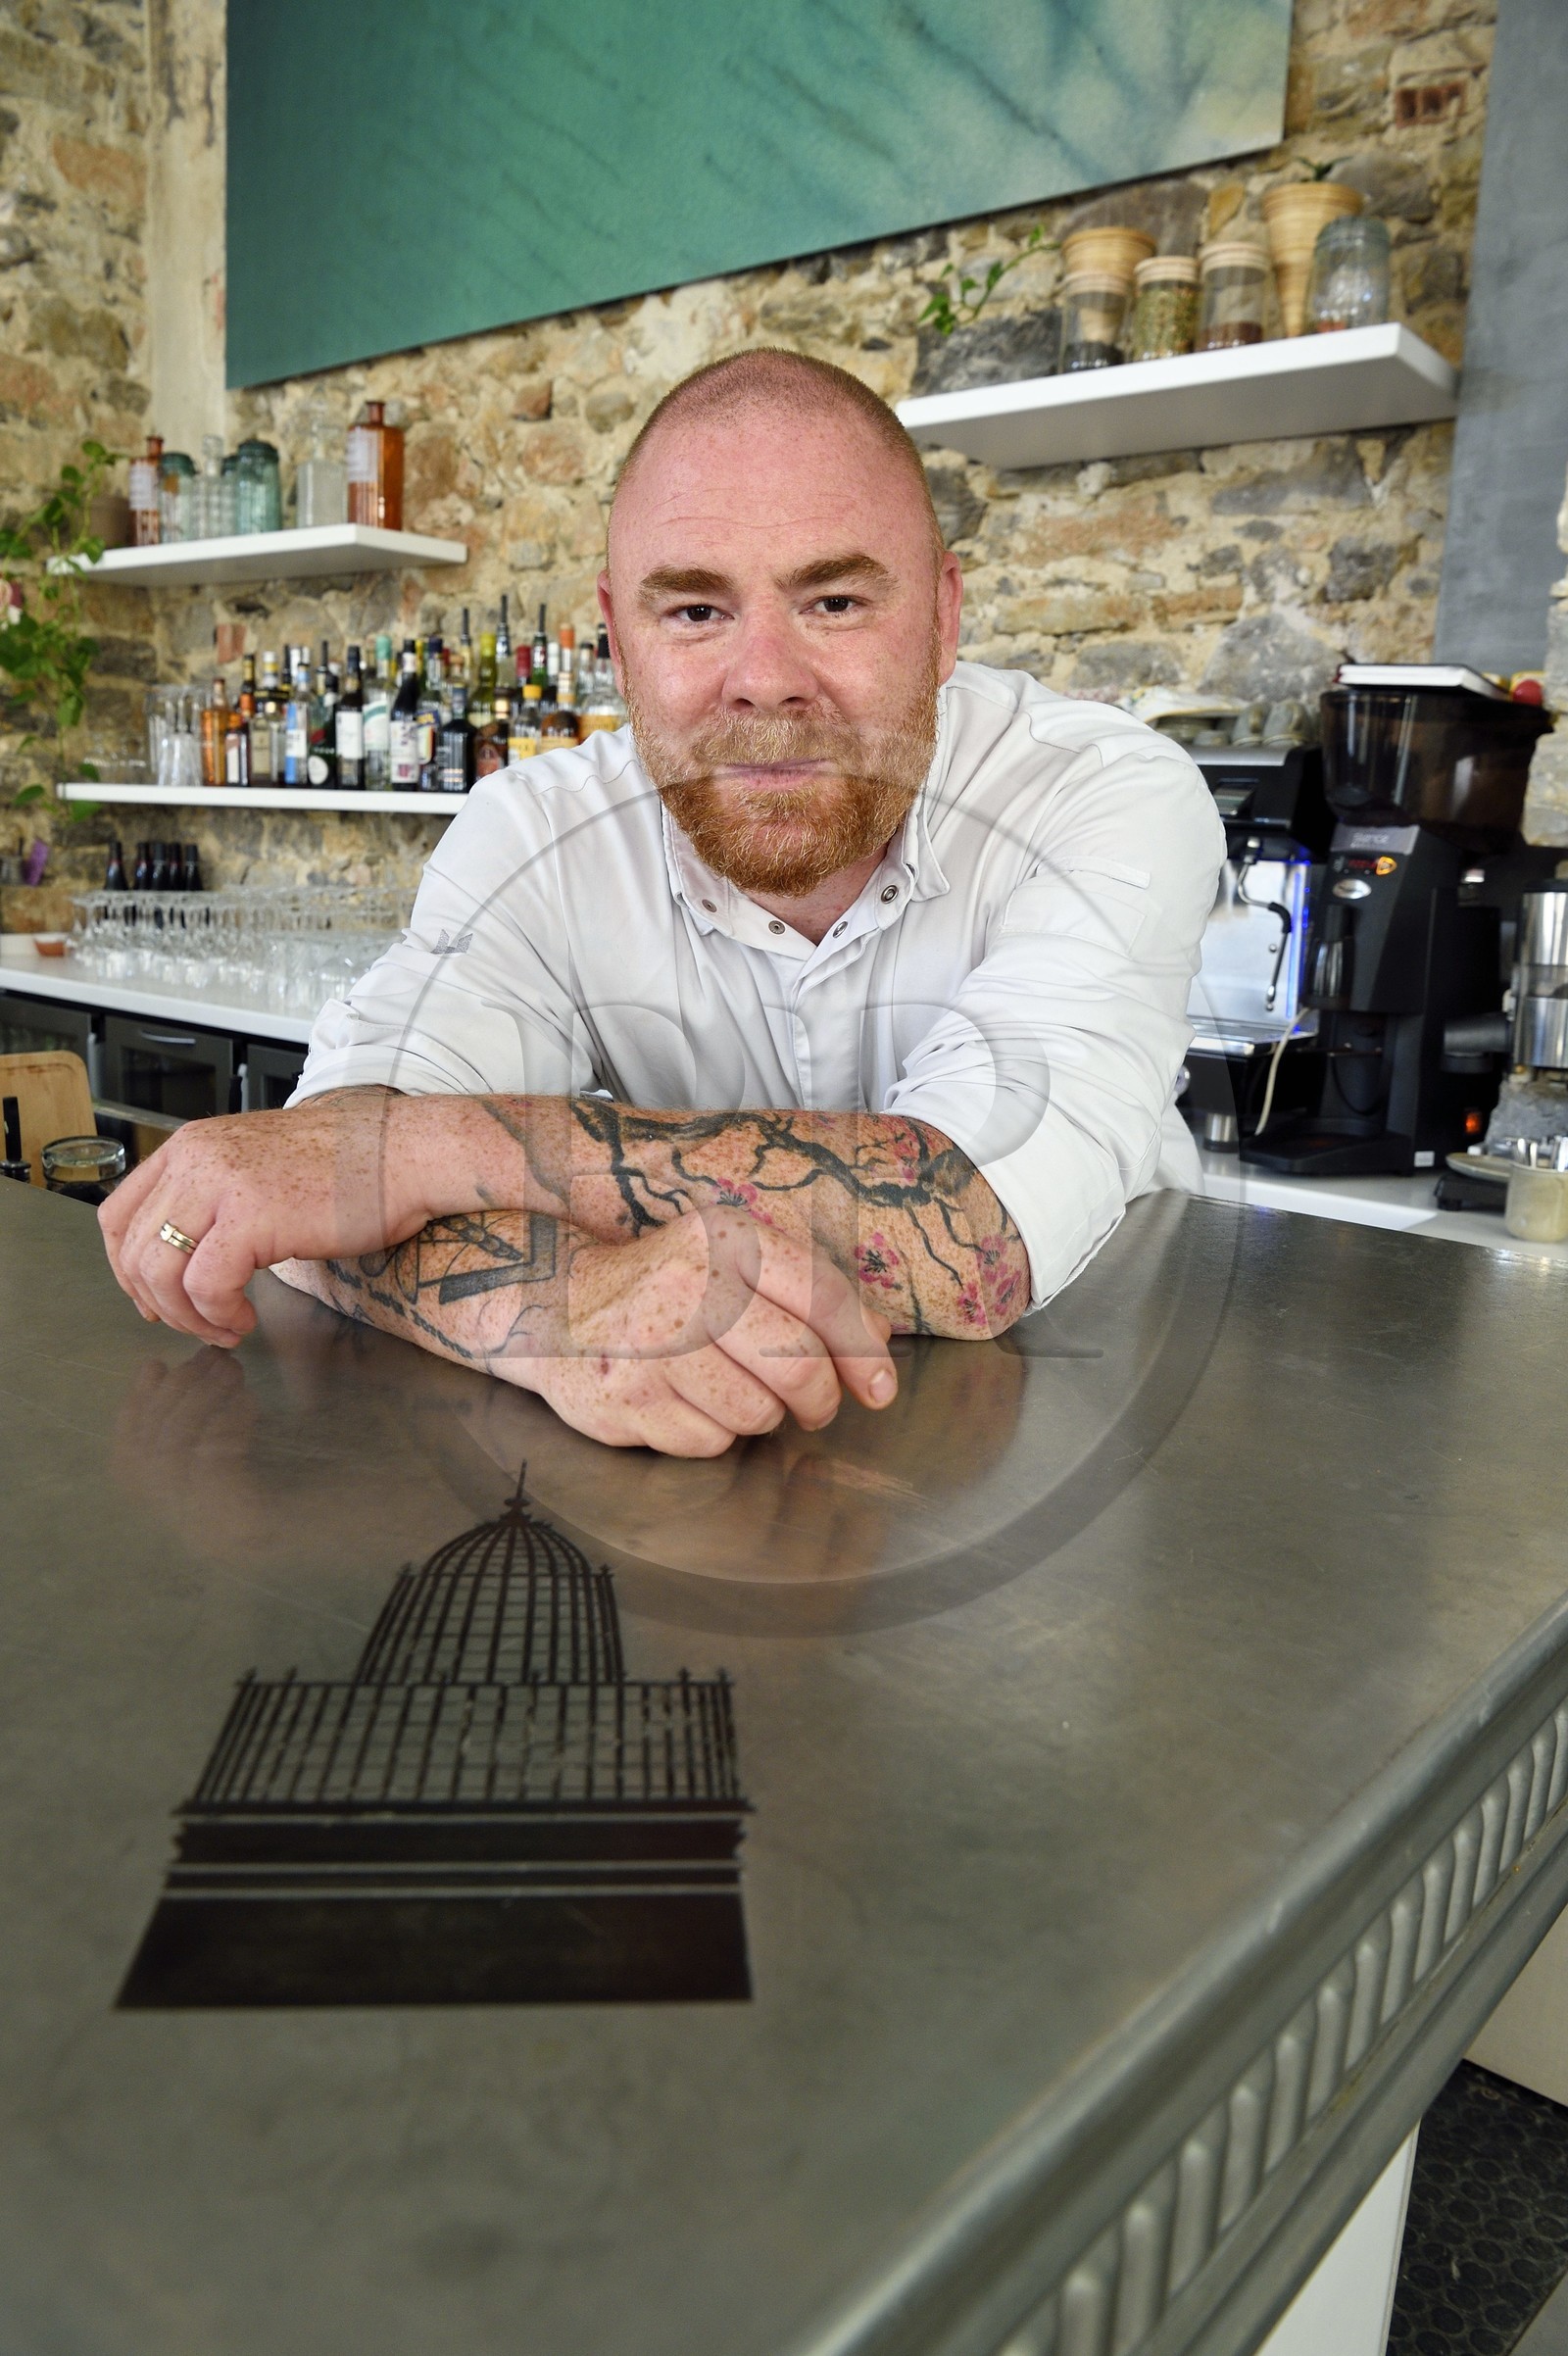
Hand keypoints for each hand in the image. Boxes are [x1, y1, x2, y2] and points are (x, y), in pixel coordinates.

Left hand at [99, 1089, 421, 1346]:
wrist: (405, 1153)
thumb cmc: (351, 1167)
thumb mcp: (259, 1167)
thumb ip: (216, 1197)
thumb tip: (189, 1253)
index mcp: (192, 1146)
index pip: (118, 1214)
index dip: (127, 1269)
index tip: (153, 1299)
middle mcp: (196, 1158)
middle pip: (134, 1249)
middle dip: (157, 1303)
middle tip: (193, 1325)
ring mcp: (221, 1184)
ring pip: (159, 1271)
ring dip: (187, 1315)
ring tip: (223, 1328)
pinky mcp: (253, 1215)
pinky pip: (205, 1285)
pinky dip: (217, 1314)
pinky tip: (243, 1321)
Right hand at [514, 1207, 896, 1456]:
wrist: (555, 1301)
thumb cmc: (663, 1285)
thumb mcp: (732, 1259)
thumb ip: (805, 1291)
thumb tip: (878, 1340)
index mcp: (724, 1240)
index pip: (821, 1298)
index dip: (863, 1351)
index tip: (880, 1388)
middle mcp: (688, 1287)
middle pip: (797, 1366)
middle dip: (818, 1399)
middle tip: (811, 1406)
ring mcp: (651, 1347)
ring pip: (756, 1414)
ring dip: (757, 1416)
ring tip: (726, 1388)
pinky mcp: (624, 1399)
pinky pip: (707, 1444)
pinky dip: (709, 1435)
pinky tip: (684, 1402)